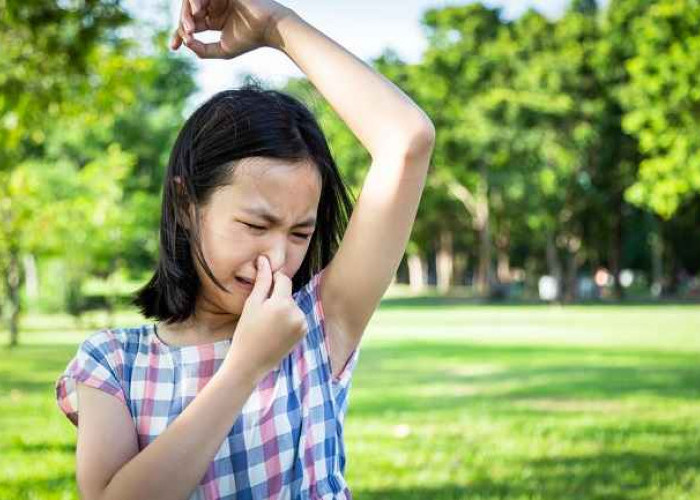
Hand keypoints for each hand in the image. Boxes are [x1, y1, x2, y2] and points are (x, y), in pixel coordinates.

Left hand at [170, 0, 295, 58]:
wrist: (269, 28)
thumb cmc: (250, 39)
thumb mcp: (222, 50)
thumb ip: (203, 50)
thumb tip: (185, 43)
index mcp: (213, 19)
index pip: (191, 24)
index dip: (179, 34)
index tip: (173, 47)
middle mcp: (213, 6)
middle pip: (188, 11)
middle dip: (183, 23)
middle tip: (187, 34)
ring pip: (192, 1)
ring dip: (188, 13)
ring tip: (192, 27)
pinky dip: (198, 0)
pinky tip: (200, 12)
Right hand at [223, 255, 307, 381]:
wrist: (250, 363)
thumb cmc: (246, 332)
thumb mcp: (252, 304)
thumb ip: (262, 281)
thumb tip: (265, 259)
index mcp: (283, 304)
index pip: (284, 279)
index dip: (273, 279)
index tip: (262, 288)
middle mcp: (297, 313)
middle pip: (287, 293)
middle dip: (276, 297)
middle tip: (260, 312)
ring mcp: (302, 324)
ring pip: (292, 305)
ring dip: (282, 308)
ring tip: (267, 324)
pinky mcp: (303, 332)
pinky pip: (296, 317)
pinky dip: (288, 319)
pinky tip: (275, 331)